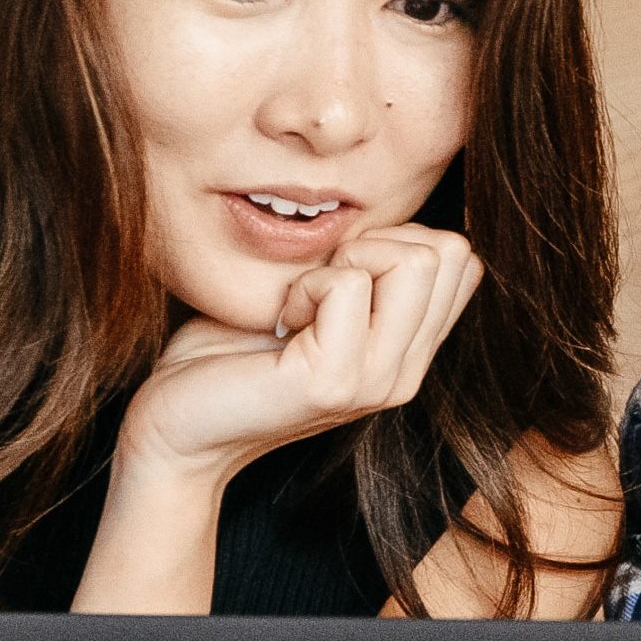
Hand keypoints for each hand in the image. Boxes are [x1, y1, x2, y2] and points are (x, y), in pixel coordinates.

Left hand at [120, 224, 482, 481]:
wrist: (176, 427)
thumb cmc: (227, 355)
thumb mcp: (312, 301)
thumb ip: (362, 271)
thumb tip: (388, 213)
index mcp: (407, 354)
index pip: (464, 262)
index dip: (401, 240)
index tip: (338, 273)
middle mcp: (405, 374)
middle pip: (451, 252)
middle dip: (378, 242)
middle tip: (317, 284)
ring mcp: (377, 383)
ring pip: (415, 261)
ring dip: (345, 261)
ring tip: (300, 303)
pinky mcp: (334, 383)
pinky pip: (350, 285)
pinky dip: (307, 285)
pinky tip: (280, 321)